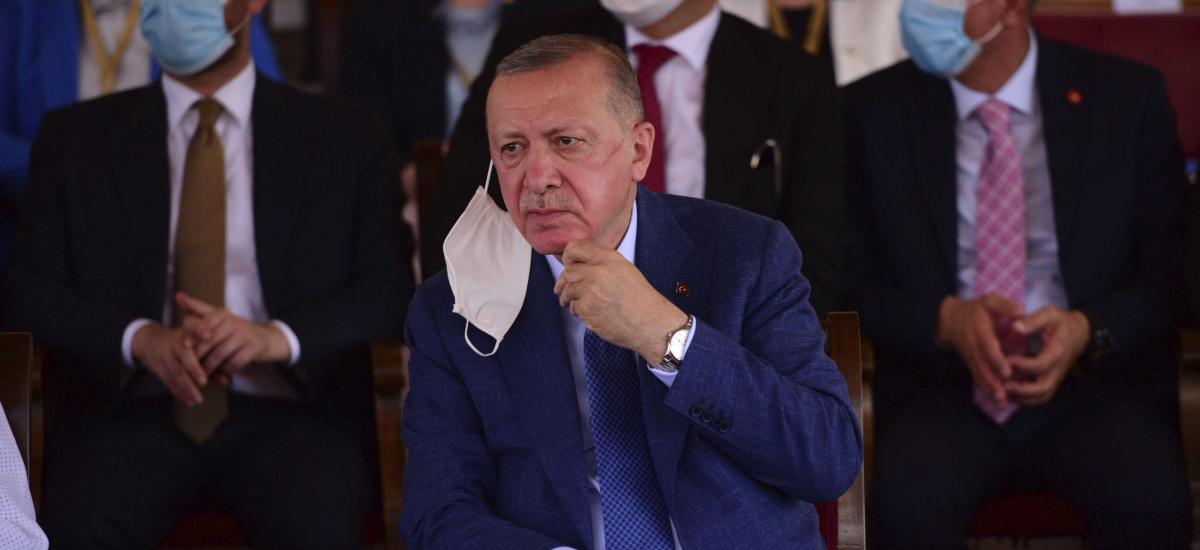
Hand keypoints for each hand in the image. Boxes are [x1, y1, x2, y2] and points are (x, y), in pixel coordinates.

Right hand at [131, 323, 206, 406]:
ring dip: (187, 387)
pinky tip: (188, 401)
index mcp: (187, 331)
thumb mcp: (198, 346)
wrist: (152, 341)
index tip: (210, 335)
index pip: (193, 326)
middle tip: (204, 382)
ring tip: (198, 400)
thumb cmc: (186, 345)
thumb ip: (213, 360)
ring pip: (175, 370)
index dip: (200, 329)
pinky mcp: (156, 366)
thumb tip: (226, 380)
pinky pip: (168, 380)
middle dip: (193, 368)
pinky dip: (179, 392)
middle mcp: (174, 341)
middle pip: (183, 353)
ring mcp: (164, 353)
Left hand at [175, 292, 290, 374]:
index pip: (201, 322)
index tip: (182, 344)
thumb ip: (197, 309)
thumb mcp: (218, 317)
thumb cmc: (234, 330)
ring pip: (219, 354)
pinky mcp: (254, 347)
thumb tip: (177, 296)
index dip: (191, 334)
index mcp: (220, 313)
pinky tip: (223, 374)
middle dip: (196, 357)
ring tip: (201, 376)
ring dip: (209, 368)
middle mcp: (232, 321)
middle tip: (187, 369)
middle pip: (207, 342)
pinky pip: (234, 362)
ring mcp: (244, 334)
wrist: (266, 338)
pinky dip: (227, 370)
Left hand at [553, 240, 687, 363]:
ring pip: (567, 291)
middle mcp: (597, 270)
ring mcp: (590, 289)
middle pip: (568, 272)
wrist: (650, 323)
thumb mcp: (625, 270)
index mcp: (608, 258)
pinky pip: (573, 308)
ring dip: (569, 299)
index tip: (567, 265)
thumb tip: (579, 265)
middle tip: (563, 289)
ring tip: (578, 305)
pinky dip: (579, 312)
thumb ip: (603, 264)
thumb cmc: (640, 299)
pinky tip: (591, 315)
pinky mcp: (586, 308)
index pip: (575, 247)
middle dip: (564, 282)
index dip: (568, 256)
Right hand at [935, 294, 1021, 407]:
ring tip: (1002, 402)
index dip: (996, 360)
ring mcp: (971, 357)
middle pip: (982, 366)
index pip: (987, 347)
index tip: (1007, 372)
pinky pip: (977, 378)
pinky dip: (987, 390)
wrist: (950, 319)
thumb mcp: (989, 301)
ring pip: (979, 375)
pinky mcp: (971, 364)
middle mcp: (973, 347)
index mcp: (980, 330)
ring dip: (990, 389)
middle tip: (1004, 395)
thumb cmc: (975, 309)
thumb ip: (1005, 305)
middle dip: (992, 382)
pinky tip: (999, 402)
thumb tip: (1021, 312)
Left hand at [1004, 306, 1089, 405]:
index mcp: (1057, 351)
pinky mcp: (1052, 381)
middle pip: (1043, 389)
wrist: (1080, 333)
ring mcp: (1056, 377)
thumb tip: (1014, 327)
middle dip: (1022, 390)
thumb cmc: (1061, 322)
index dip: (1022, 366)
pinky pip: (1041, 396)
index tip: (1006, 360)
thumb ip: (1033, 320)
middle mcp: (1058, 369)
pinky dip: (1026, 399)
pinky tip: (1009, 394)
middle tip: (1003, 384)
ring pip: (1042, 397)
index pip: (1041, 365)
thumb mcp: (1050, 314)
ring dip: (1022, 398)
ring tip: (1003, 392)